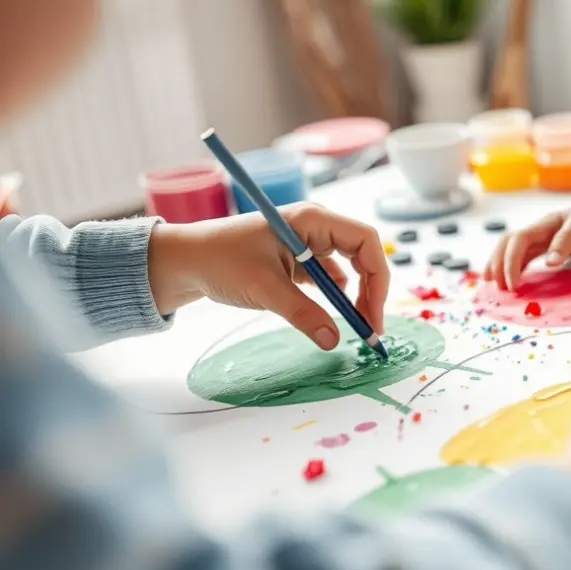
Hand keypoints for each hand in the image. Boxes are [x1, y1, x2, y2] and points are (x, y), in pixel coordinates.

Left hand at [148, 203, 389, 348]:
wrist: (184, 261)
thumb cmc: (220, 260)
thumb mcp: (264, 289)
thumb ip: (303, 315)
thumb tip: (334, 340)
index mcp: (312, 220)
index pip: (366, 241)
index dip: (378, 278)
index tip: (373, 314)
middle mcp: (315, 227)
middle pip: (363, 255)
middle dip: (371, 291)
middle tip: (369, 327)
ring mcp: (308, 243)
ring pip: (349, 268)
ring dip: (356, 296)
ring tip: (354, 324)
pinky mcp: (298, 259)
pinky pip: (330, 277)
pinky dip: (336, 297)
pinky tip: (331, 314)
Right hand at [483, 205, 570, 290]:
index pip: (563, 232)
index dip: (557, 248)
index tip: (551, 266)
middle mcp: (553, 221)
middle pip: (523, 235)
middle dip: (510, 260)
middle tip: (510, 287)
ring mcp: (542, 229)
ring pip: (511, 240)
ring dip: (498, 261)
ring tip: (493, 285)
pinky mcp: (537, 240)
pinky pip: (513, 249)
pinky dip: (501, 262)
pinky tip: (494, 278)